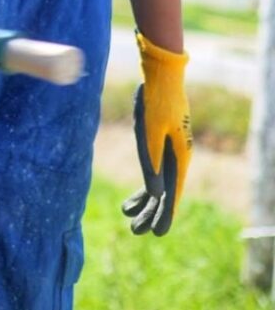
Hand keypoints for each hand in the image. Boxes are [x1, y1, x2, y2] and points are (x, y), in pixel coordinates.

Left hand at [121, 31, 192, 235]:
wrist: (160, 75)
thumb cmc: (155, 103)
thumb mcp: (150, 133)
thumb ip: (152, 163)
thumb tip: (155, 195)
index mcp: (180, 157)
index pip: (173, 193)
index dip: (165, 215)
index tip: (157, 233)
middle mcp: (179, 157)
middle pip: (165, 193)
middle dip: (151, 213)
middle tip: (135, 231)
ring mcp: (171, 151)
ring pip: (159, 184)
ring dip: (145, 202)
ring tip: (129, 217)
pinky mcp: (161, 144)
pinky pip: (154, 171)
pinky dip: (144, 186)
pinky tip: (133, 199)